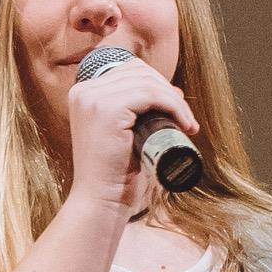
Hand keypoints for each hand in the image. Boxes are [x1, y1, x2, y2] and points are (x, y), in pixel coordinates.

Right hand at [59, 48, 197, 214]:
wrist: (100, 201)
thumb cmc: (115, 173)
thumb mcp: (123, 133)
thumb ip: (136, 110)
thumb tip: (172, 90)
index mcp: (84, 93)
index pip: (128, 70)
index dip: (157, 84)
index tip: (176, 109)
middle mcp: (84, 91)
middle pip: (139, 71)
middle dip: (167, 91)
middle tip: (185, 119)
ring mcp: (93, 98)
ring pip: (148, 82)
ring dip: (175, 101)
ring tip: (187, 125)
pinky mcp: (108, 108)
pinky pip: (151, 94)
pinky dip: (173, 106)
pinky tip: (183, 124)